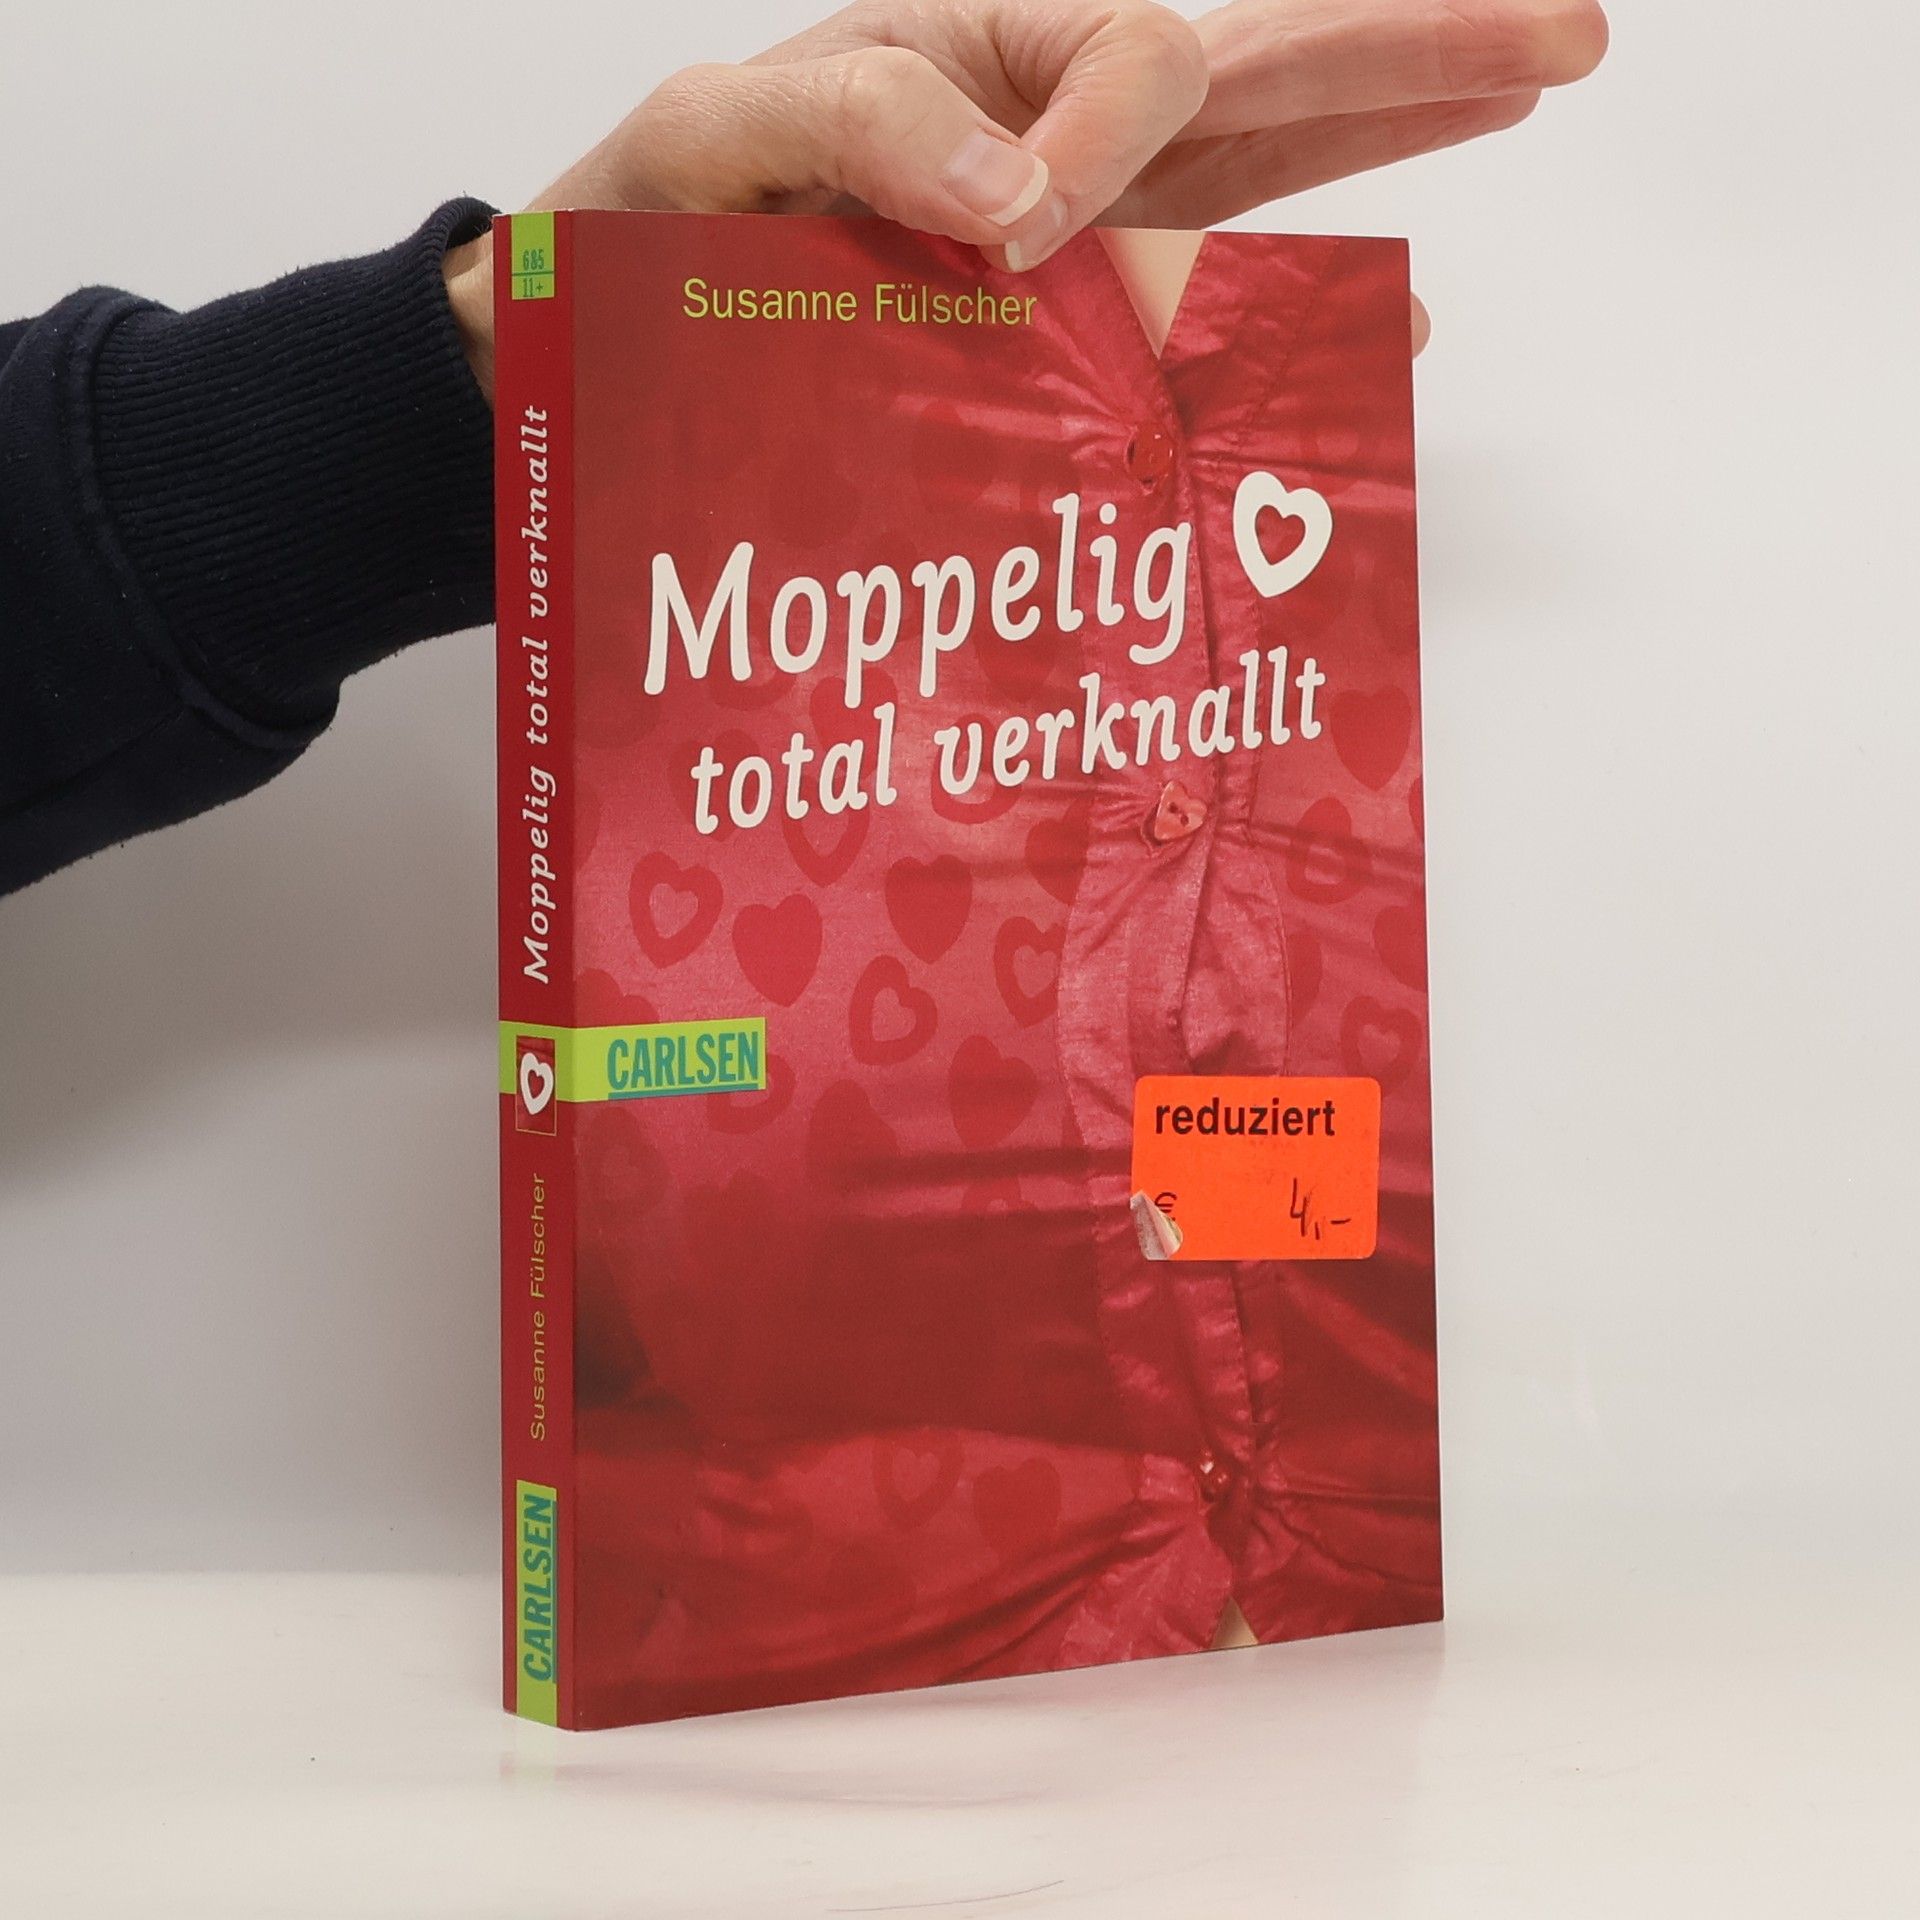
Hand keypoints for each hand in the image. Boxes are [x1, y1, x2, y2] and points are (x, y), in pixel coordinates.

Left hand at [446, 0, 1606, 391]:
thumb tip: (1027, 202)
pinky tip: (1382, 316)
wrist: (599, 341)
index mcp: (977, 53)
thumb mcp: (714, 137)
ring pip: (1259, 172)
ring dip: (1391, 143)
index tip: (1025, 232)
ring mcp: (1066, 226)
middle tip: (1564, 38)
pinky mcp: (1053, 320)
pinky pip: (1199, 293)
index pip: (1138, 62)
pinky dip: (1290, 304)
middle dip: (1410, 54)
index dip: (1124, 133)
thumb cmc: (644, 225)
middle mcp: (1044, 127)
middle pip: (1261, 72)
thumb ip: (863, 127)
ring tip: (1518, 105)